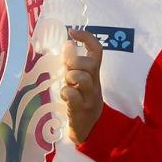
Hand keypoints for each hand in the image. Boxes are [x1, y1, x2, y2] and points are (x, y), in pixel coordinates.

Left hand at [60, 28, 103, 143]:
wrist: (89, 128)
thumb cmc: (80, 100)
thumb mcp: (79, 80)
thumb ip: (74, 64)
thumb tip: (67, 44)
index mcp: (94, 73)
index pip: (97, 50)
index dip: (87, 38)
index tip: (73, 33)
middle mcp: (95, 83)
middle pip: (90, 63)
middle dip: (74, 62)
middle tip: (67, 70)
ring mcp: (89, 97)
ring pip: (82, 78)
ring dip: (70, 77)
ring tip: (67, 84)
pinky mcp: (81, 110)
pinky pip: (73, 96)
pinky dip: (66, 92)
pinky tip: (64, 95)